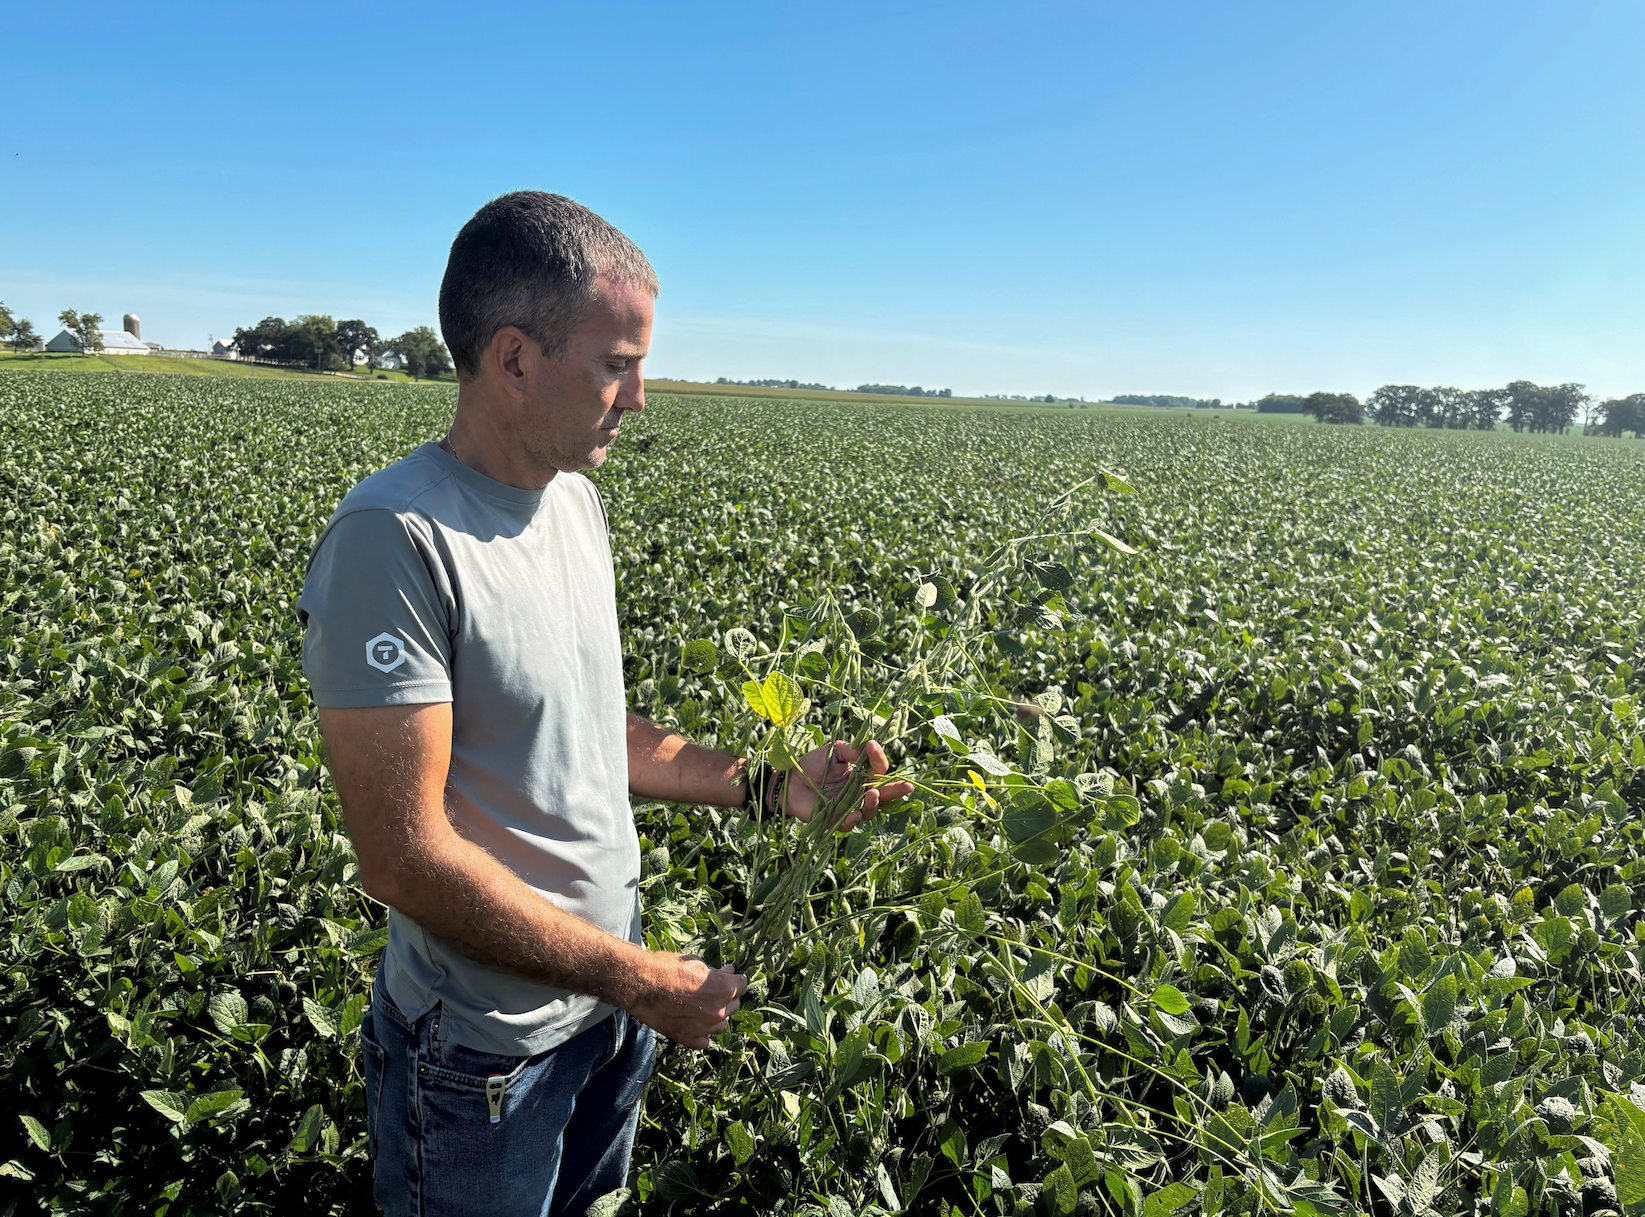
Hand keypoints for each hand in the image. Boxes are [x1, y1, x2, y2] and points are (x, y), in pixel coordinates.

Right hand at [628, 954, 746, 1048]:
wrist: (642, 985)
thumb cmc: (667, 969)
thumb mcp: (696, 963)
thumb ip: (716, 972)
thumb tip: (728, 971)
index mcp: (724, 988)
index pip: (742, 985)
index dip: (735, 980)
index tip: (730, 979)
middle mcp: (719, 1010)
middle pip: (734, 1006)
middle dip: (727, 998)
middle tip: (713, 992)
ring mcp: (705, 1028)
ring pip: (721, 1025)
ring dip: (716, 1017)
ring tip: (701, 1008)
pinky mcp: (690, 1039)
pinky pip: (705, 1040)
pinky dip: (701, 1032)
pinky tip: (692, 1022)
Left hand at [784, 740, 914, 830]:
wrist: (789, 779)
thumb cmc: (812, 764)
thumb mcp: (833, 751)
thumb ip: (851, 750)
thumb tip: (869, 746)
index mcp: (861, 775)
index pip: (878, 769)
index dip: (879, 758)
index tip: (873, 745)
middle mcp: (858, 793)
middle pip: (882, 794)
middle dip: (896, 790)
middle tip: (908, 786)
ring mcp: (848, 808)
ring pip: (868, 810)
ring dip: (873, 803)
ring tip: (873, 793)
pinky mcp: (834, 821)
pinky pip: (847, 824)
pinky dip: (852, 819)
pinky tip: (855, 812)